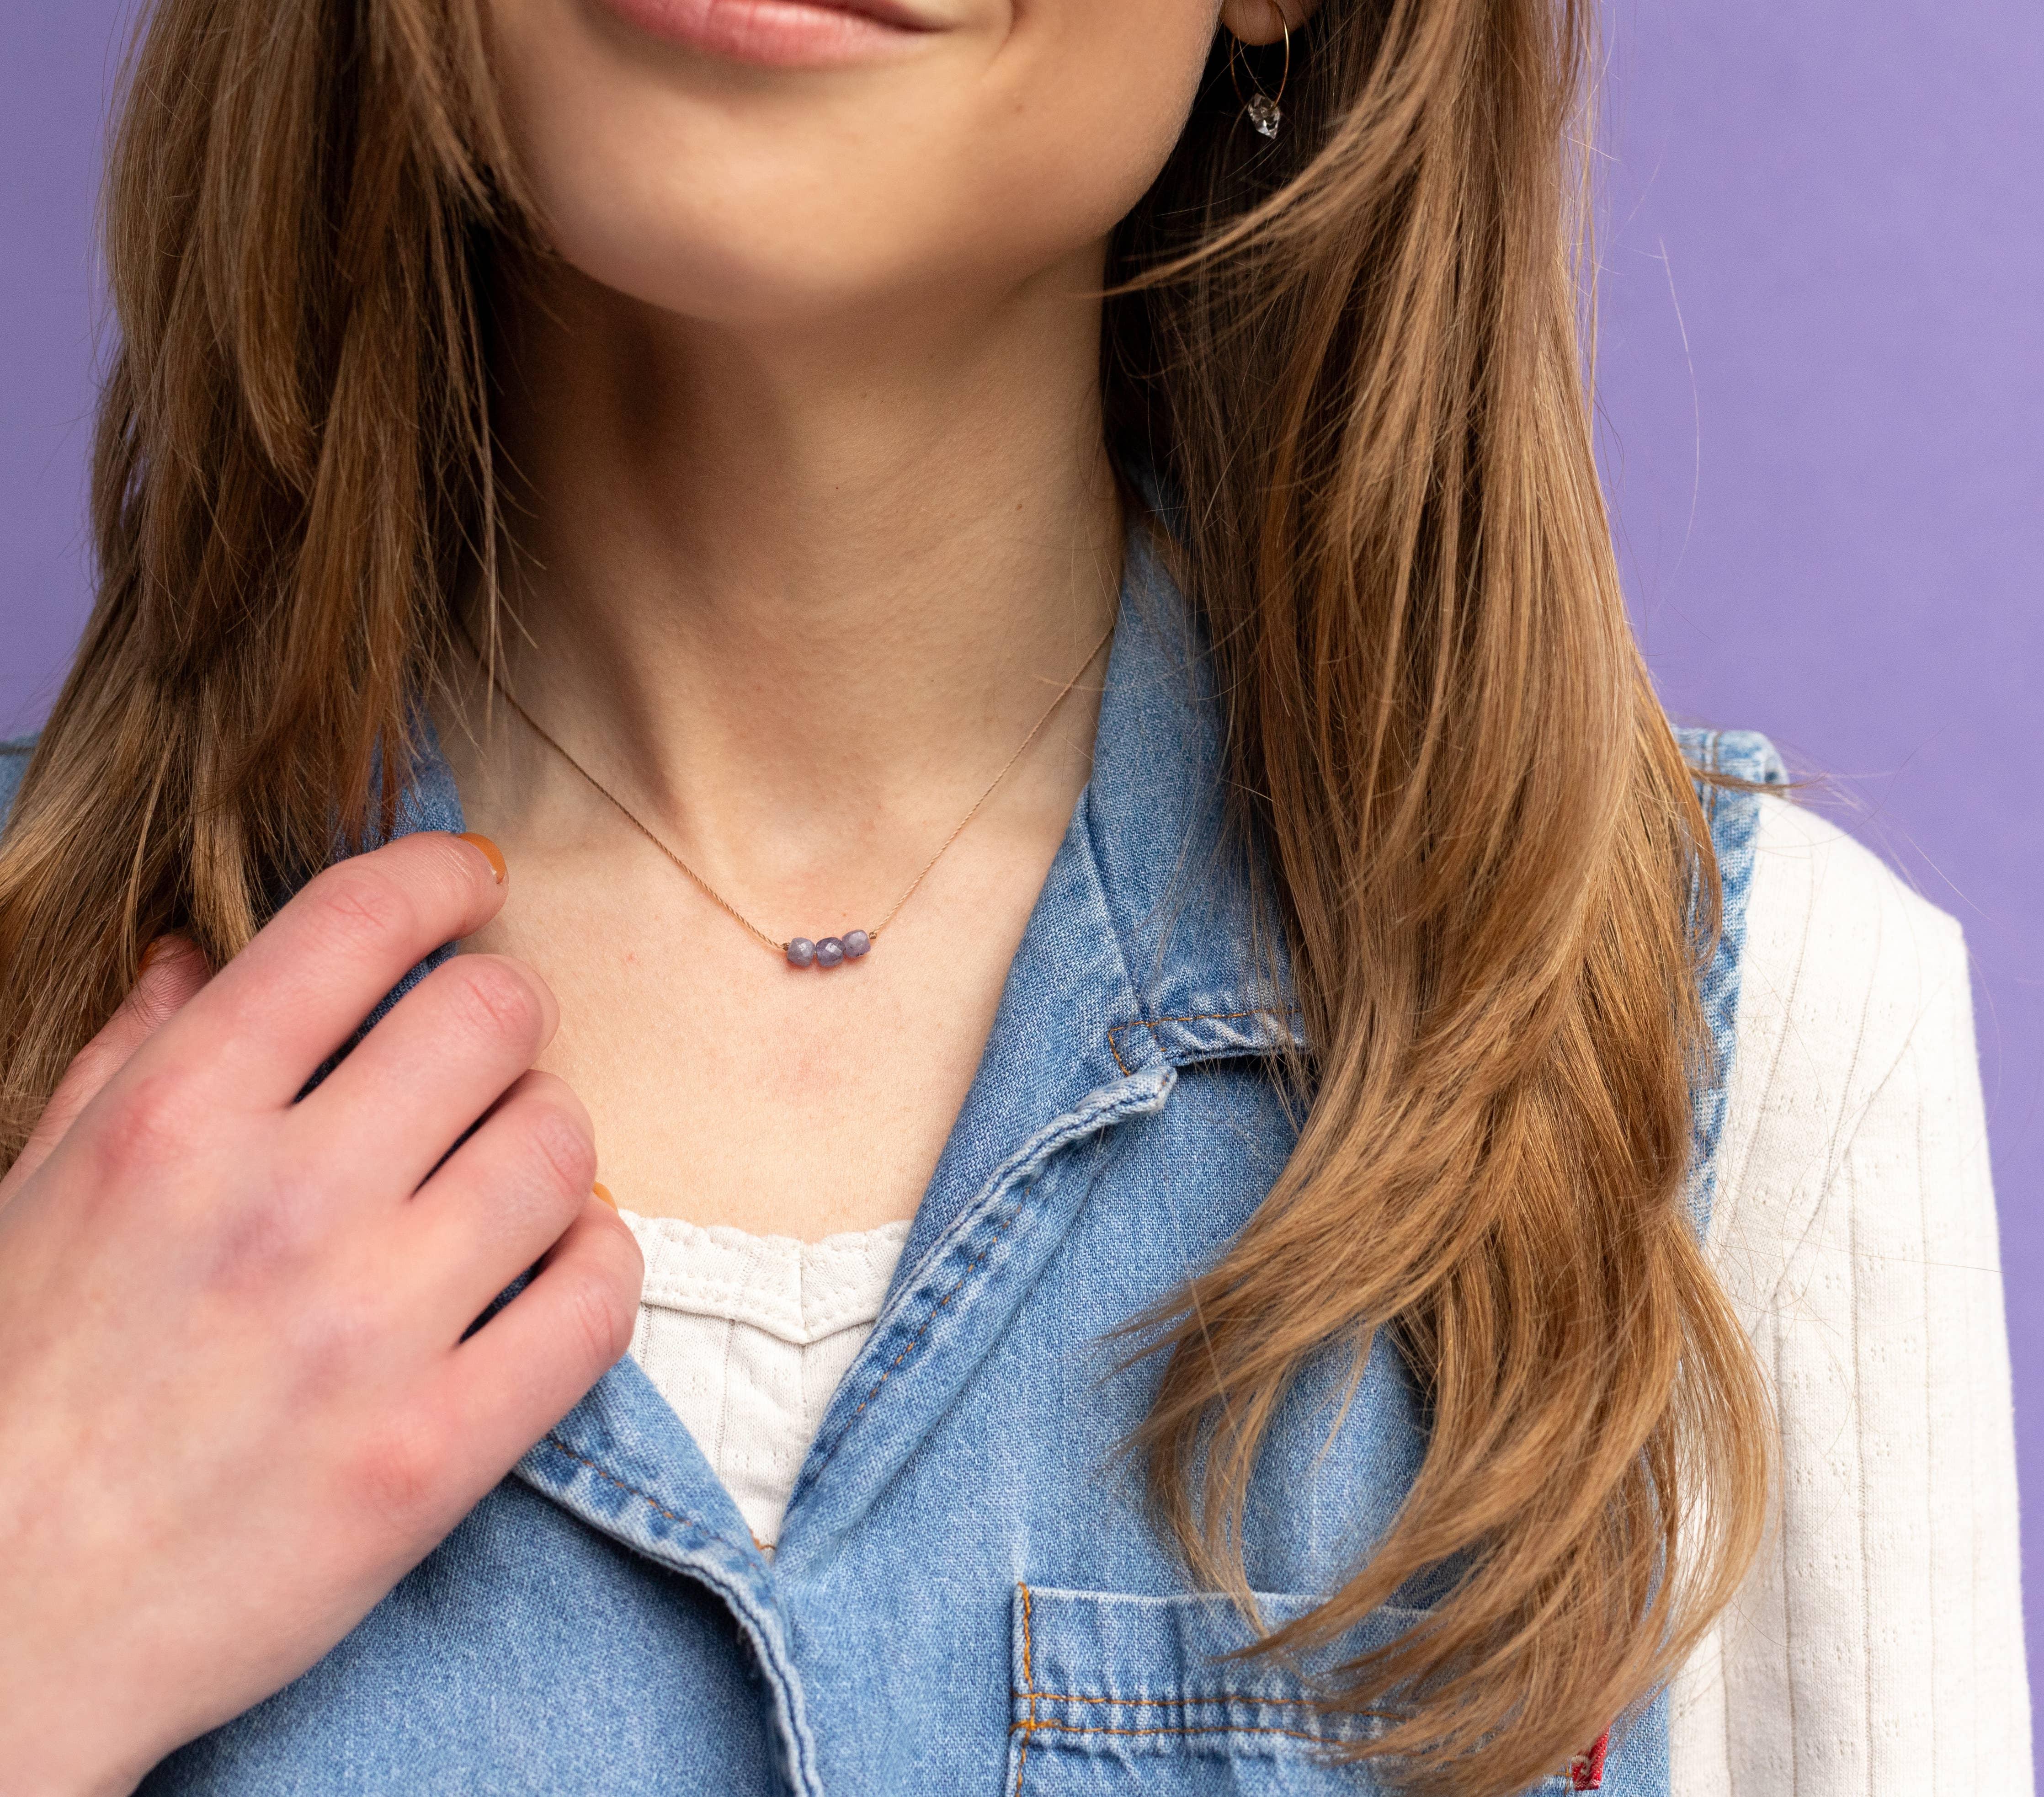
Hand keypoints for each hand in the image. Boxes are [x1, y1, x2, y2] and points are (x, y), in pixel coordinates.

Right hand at [0, 833, 642, 1795]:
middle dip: (501, 1017)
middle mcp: (284, 1206)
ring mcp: (372, 1332)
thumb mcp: (31, 1197)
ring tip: (505, 1173)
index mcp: (174, 1123)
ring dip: (548, 1141)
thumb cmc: (13, 1395)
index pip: (357, 925)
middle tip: (481, 1057)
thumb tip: (197, 950)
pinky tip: (552, 1266)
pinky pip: (599, 1299)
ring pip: (562, 1146)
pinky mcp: (438, 1452)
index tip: (468, 883)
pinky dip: (597, 1263)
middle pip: (493, 1018)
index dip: (438, 878)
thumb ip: (129, 1060)